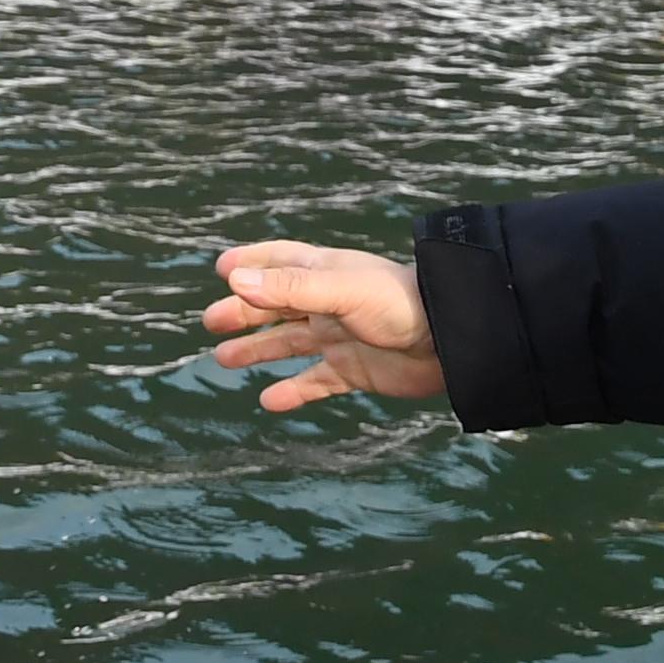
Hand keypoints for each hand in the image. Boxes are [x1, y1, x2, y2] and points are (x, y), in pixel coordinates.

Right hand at [204, 242, 444, 411]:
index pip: (280, 261)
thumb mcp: (339, 290)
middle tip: (211, 322)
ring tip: (223, 359)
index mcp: (325, 273)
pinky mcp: (355, 371)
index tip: (222, 269)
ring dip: (258, 349)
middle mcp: (329, 303)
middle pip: (276, 305)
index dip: (251, 263)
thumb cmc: (399, 303)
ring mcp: (341, 338)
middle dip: (244, 312)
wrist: (451, 341)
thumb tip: (235, 281)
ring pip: (289, 343)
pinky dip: (292, 391)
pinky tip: (269, 401)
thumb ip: (289, 289)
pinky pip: (316, 383)